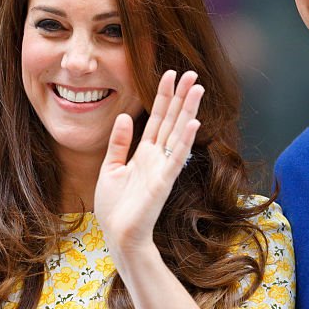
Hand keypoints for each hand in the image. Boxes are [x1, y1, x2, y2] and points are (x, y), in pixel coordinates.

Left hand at [94, 70, 203, 255]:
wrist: (119, 235)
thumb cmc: (115, 207)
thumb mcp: (110, 168)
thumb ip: (119, 143)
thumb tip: (124, 117)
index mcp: (144, 153)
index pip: (157, 119)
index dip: (163, 96)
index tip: (170, 75)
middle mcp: (157, 157)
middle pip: (171, 120)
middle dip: (181, 96)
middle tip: (192, 73)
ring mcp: (162, 168)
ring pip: (178, 133)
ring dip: (188, 110)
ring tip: (197, 88)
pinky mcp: (163, 182)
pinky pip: (176, 157)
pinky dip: (185, 140)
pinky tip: (193, 122)